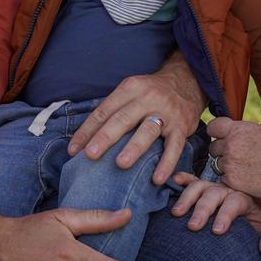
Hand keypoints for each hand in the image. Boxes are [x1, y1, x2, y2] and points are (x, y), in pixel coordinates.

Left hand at [69, 53, 205, 184]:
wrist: (187, 81)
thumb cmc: (150, 93)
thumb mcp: (131, 91)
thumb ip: (111, 110)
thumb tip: (83, 137)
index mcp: (129, 88)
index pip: (104, 111)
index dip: (87, 130)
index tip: (73, 150)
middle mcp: (147, 98)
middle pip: (123, 119)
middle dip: (105, 137)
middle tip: (90, 155)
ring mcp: (166, 112)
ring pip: (147, 130)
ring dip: (134, 148)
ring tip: (121, 165)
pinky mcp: (182, 125)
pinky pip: (174, 146)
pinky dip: (166, 163)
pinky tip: (157, 179)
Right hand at [170, 172, 260, 255]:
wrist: (246, 215)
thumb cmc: (253, 227)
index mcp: (243, 199)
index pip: (234, 203)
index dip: (225, 216)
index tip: (218, 231)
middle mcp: (225, 191)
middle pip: (213, 194)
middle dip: (203, 209)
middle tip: (193, 226)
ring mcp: (211, 188)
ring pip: (198, 186)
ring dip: (187, 198)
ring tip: (177, 213)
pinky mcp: (200, 188)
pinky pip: (190, 180)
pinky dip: (182, 179)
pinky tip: (173, 181)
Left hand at [206, 117, 260, 201]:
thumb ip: (243, 133)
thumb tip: (232, 133)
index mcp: (238, 129)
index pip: (212, 127)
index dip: (216, 133)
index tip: (221, 138)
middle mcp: (231, 144)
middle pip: (213, 148)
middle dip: (222, 152)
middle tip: (238, 158)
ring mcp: (230, 163)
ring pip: (218, 165)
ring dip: (227, 167)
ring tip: (246, 169)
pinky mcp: (233, 181)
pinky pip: (224, 180)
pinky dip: (233, 181)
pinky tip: (248, 179)